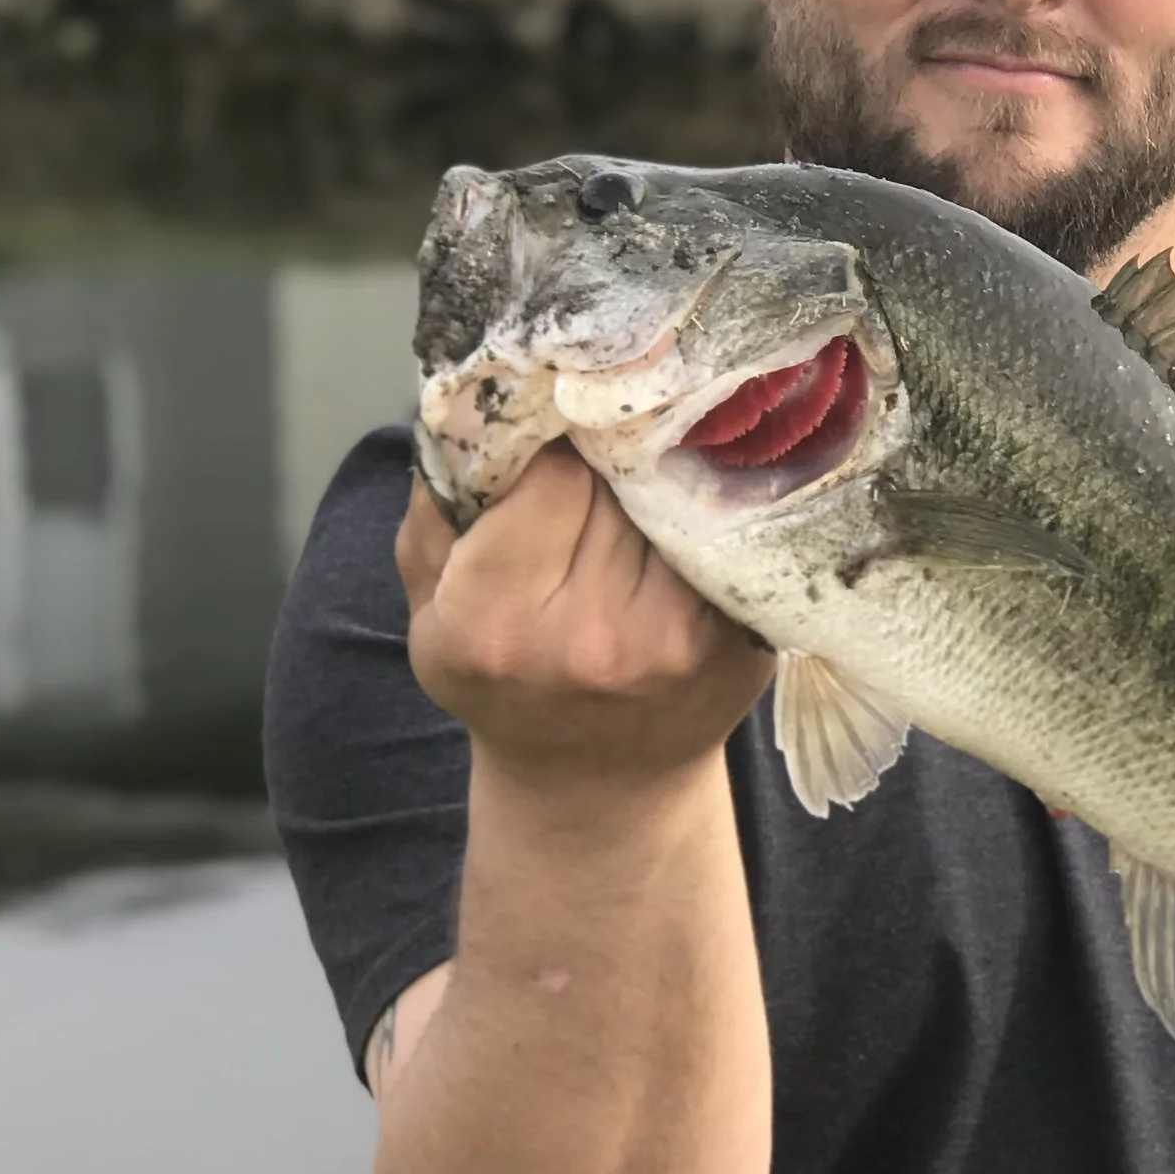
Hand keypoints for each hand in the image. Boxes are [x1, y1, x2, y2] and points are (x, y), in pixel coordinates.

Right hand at [397, 445, 775, 794]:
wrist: (597, 786)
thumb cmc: (501, 678)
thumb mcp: (432, 596)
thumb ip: (440, 497)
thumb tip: (478, 386)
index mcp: (493, 624)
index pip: (549, 472)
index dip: (556, 434)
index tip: (558, 422)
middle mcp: (591, 638)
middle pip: (622, 478)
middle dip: (613, 449)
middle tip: (606, 445)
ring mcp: (678, 642)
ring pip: (681, 492)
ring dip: (666, 470)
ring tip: (645, 480)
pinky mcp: (743, 640)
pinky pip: (728, 528)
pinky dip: (710, 507)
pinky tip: (692, 511)